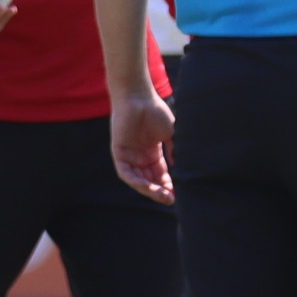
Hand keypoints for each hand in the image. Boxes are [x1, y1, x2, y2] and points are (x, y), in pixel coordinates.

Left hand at [108, 91, 173, 206]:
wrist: (139, 97)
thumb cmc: (155, 111)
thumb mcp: (170, 134)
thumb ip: (174, 150)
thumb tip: (178, 166)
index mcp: (152, 152)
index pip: (160, 173)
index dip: (167, 184)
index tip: (177, 193)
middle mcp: (139, 156)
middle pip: (149, 179)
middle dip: (160, 190)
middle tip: (171, 199)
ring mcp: (129, 155)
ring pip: (138, 180)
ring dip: (149, 189)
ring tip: (162, 195)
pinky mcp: (118, 153)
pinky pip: (125, 173)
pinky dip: (135, 181)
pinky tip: (147, 187)